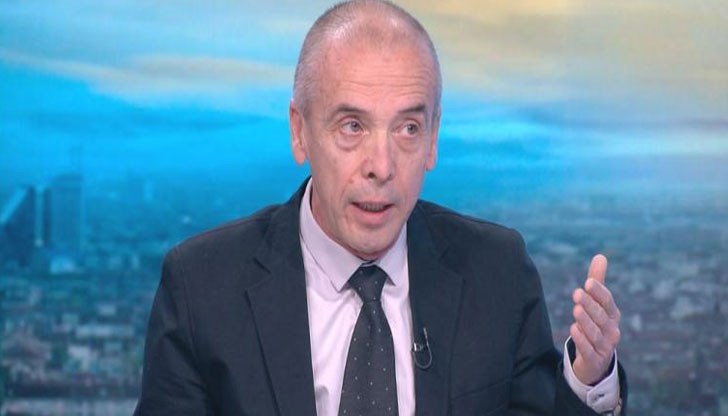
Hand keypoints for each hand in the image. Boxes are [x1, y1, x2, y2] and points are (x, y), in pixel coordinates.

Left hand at [570, 254, 621, 384]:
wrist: (595, 360)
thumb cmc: (596, 325)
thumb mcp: (596, 304)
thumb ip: (597, 281)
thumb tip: (600, 255)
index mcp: (612, 315)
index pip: (607, 301)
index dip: (599, 292)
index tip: (588, 282)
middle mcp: (612, 330)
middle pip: (601, 317)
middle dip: (590, 305)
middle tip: (577, 293)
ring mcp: (605, 347)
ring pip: (596, 333)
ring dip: (586, 321)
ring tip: (575, 310)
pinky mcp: (595, 359)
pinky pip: (589, 350)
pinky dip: (582, 340)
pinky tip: (573, 330)